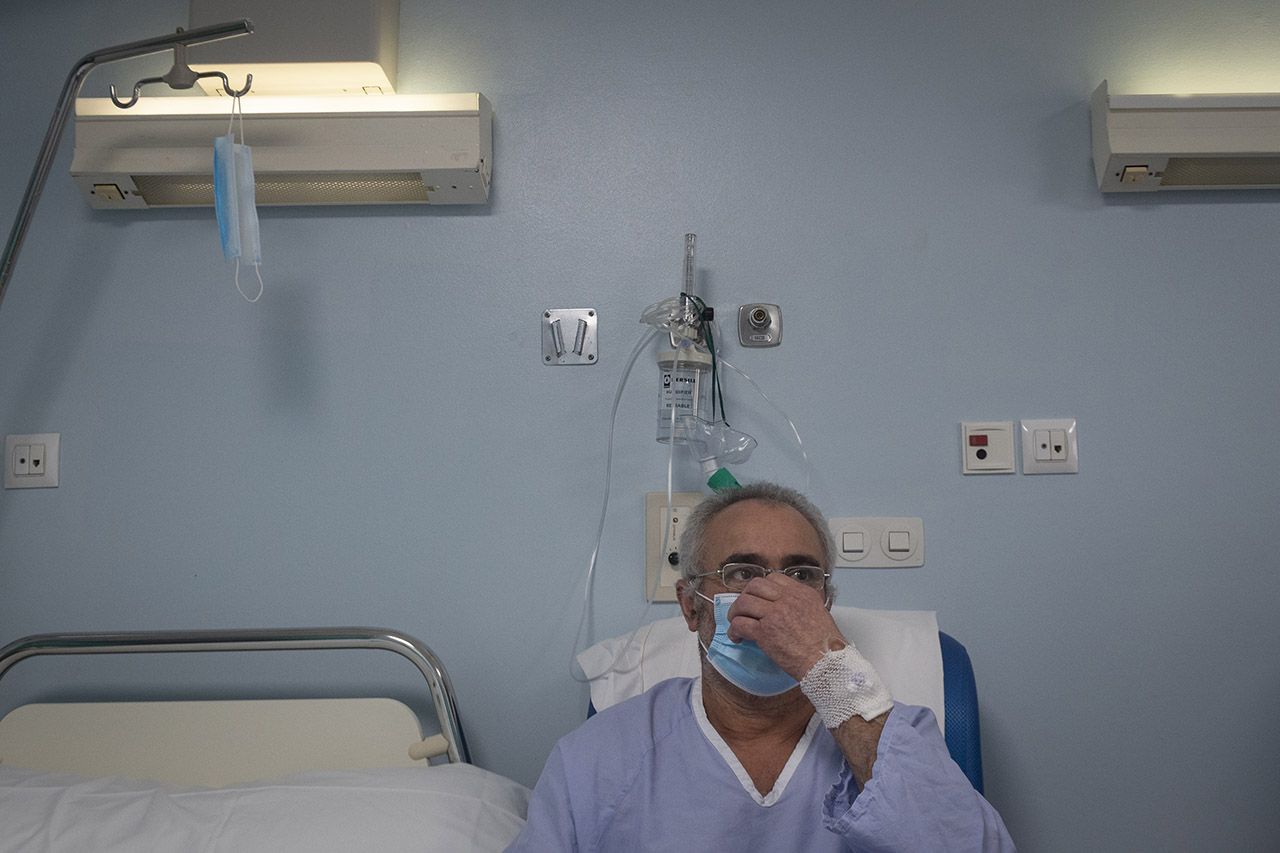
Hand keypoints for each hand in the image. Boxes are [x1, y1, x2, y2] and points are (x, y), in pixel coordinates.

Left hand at [725, 573, 845, 679]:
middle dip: (745, 596)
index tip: (758, 598)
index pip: (774, 578)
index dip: (762, 588)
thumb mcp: (819, 614)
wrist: (826, 663)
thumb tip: (787, 609)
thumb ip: (801, 606)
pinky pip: (740, 624)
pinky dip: (734, 630)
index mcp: (802, 594)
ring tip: (736, 622)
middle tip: (743, 609)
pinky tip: (737, 637)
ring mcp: (775, 614)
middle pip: (755, 586)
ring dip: (736, 613)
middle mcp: (788, 599)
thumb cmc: (826, 646)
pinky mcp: (765, 632)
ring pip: (744, 602)